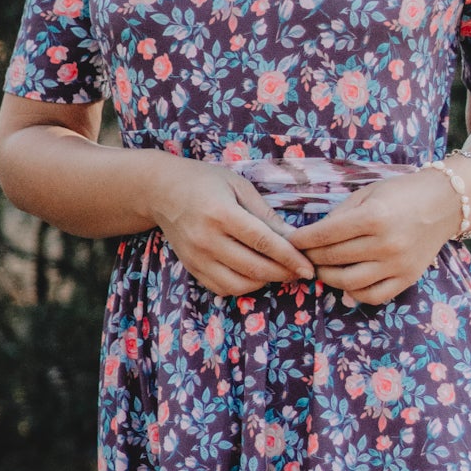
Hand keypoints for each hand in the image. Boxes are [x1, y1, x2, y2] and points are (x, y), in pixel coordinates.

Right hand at [151, 158, 317, 298]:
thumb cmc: (205, 182)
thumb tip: (296, 239)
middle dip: (283, 273)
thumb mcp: (239, 186)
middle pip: (254, 267)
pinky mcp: (191, 268)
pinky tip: (256, 275)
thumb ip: (266, 215)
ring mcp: (196, 257)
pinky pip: (223, 288)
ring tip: (280, 272)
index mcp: (221, 213)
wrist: (161, 191)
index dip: (289, 257)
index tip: (309, 267)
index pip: (263, 242)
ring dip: (265, 282)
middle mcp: (206, 239)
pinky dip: (244, 286)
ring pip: (239, 284)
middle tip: (301, 271)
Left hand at [275, 167, 462, 305]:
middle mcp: (386, 243)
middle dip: (311, 256)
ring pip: (349, 281)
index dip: (302, 240)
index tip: (290, 241)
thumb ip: (340, 214)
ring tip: (321, 268)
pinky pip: (373, 295)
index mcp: (374, 216)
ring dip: (327, 277)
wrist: (445, 203)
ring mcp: (398, 264)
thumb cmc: (402, 193)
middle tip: (302, 254)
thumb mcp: (368, 193)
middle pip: (334, 258)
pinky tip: (345, 282)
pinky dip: (353, 293)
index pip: (325, 234)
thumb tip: (312, 236)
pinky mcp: (408, 278)